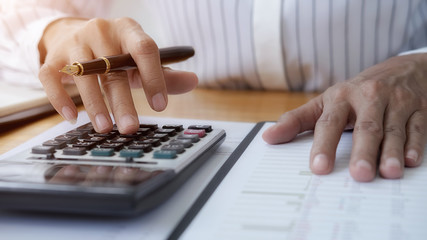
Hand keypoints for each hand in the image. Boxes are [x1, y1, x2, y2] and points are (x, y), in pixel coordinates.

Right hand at [38, 17, 197, 133]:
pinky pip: (51, 79)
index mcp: (128, 30)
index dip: (154, 78)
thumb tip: (194, 82)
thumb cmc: (115, 53)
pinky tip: (72, 118)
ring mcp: (74, 44)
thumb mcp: (140, 59)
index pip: (145, 50)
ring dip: (95, 105)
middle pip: (113, 69)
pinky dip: (60, 99)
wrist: (75, 34)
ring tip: (105, 128)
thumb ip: (166, 73)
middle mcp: (101, 32)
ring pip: (84, 75)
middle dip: (122, 102)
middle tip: (130, 128)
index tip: (160, 106)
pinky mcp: (52, 58)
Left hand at [262, 54, 426, 181]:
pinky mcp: (419, 108)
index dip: (324, 145)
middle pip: (366, 127)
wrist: (401, 69)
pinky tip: (412, 161)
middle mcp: (368, 97)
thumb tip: (268, 137)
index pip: (329, 123)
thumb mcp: (325, 101)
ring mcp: (396, 101)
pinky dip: (416, 144)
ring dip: (392, 152)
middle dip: (363, 151)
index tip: (319, 167)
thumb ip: (297, 120)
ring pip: (393, 129)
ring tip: (388, 173)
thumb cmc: (356, 92)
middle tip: (359, 175)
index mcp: (341, 97)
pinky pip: (418, 127)